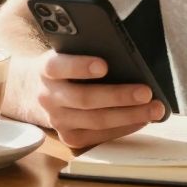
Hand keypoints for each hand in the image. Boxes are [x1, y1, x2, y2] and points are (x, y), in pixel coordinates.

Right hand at [13, 50, 162, 147]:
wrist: (32, 92)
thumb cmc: (62, 67)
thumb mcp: (64, 52)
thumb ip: (82, 49)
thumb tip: (121, 52)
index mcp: (45, 69)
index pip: (58, 66)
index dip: (80, 66)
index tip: (104, 65)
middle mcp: (48, 96)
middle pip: (84, 99)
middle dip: (118, 96)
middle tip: (146, 92)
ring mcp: (57, 120)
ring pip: (96, 120)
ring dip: (129, 115)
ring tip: (154, 108)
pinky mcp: (68, 136)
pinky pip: (99, 136)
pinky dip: (124, 128)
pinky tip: (142, 119)